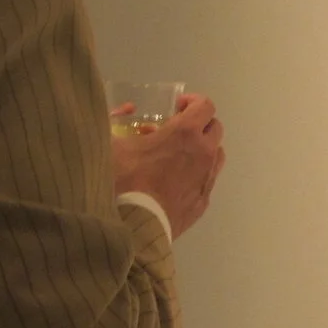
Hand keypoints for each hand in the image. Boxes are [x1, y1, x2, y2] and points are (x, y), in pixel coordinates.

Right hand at [110, 92, 225, 237]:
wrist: (134, 226)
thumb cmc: (122, 180)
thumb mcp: (110, 143)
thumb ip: (116, 118)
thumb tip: (127, 109)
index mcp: (185, 133)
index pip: (205, 105)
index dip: (193, 102)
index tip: (177, 108)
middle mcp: (203, 152)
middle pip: (214, 127)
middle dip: (198, 124)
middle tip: (176, 131)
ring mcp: (207, 178)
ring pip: (216, 153)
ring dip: (202, 148)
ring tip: (179, 155)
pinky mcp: (204, 201)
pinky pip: (207, 179)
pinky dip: (197, 173)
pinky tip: (176, 181)